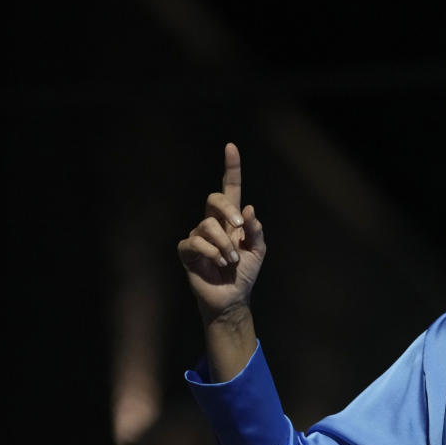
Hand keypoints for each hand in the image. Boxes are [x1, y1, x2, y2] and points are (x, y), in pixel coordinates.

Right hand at [177, 143, 265, 324]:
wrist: (232, 297)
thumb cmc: (244, 273)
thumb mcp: (258, 251)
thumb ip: (255, 230)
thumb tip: (248, 209)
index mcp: (232, 220)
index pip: (230, 189)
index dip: (231, 168)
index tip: (231, 147)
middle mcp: (213, 223)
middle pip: (214, 199)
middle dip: (227, 210)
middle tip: (239, 228)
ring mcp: (198, 235)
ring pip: (207, 225)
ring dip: (224, 244)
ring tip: (231, 260)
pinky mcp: (187, 251)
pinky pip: (196, 242)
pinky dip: (212, 253)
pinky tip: (219, 264)